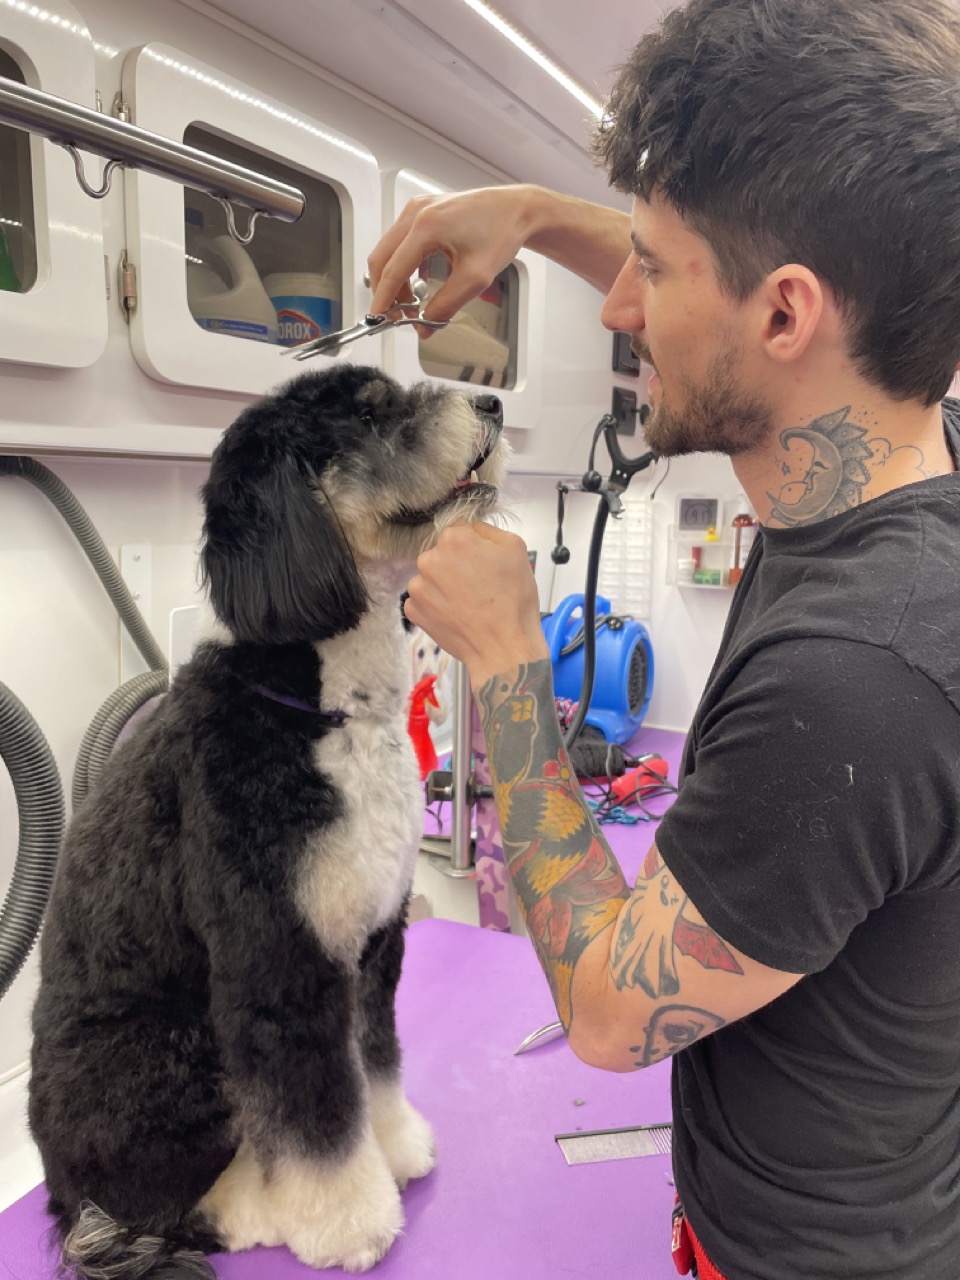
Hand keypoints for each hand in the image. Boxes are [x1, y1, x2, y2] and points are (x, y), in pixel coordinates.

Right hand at [367, 186, 540, 329]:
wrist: (517, 210)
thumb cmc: (501, 231)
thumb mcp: (475, 278)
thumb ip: (446, 306)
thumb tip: (426, 325)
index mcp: (427, 225)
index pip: (392, 269)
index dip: (383, 298)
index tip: (379, 318)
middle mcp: (417, 212)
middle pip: (382, 258)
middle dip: (386, 290)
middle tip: (397, 315)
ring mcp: (418, 208)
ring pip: (389, 250)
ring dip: (394, 279)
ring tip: (411, 302)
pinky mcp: (423, 210)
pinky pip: (400, 241)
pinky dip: (402, 264)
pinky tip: (415, 282)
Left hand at [404, 522, 549, 690]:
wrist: (502, 648)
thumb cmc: (513, 602)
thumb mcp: (516, 549)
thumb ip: (489, 531)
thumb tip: (473, 529)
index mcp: (454, 540)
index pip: (460, 531)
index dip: (475, 546)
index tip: (484, 563)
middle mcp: (429, 560)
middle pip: (442, 553)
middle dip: (457, 564)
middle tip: (479, 585)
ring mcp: (418, 587)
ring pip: (431, 576)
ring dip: (445, 584)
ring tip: (468, 602)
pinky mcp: (414, 610)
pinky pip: (424, 598)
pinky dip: (436, 604)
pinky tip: (456, 613)